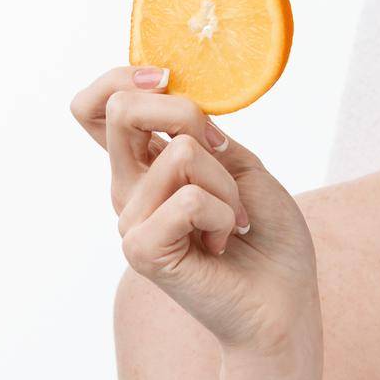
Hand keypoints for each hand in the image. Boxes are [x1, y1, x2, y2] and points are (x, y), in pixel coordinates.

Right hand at [70, 66, 321, 357]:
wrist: (284, 299)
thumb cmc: (267, 234)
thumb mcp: (241, 164)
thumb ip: (202, 133)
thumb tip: (172, 103)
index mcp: (145, 166)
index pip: (94, 108)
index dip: (119, 79)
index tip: (165, 79)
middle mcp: (128, 190)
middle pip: (121, 111)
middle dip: (185, 114)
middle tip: (225, 153)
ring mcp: (131, 221)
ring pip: (180, 154)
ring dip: (227, 183)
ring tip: (233, 218)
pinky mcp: (143, 251)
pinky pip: (188, 198)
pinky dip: (222, 212)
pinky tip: (223, 240)